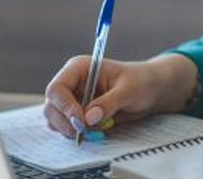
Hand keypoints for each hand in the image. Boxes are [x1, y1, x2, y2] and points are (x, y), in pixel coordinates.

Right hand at [43, 52, 198, 137]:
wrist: (151, 90)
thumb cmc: (141, 82)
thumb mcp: (129, 91)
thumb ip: (109, 103)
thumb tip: (89, 118)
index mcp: (79, 68)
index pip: (57, 88)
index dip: (65, 107)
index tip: (82, 122)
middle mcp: (72, 83)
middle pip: (51, 106)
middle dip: (65, 122)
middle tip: (85, 133)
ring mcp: (72, 99)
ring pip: (54, 118)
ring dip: (68, 130)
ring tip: (91, 133)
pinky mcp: (77, 113)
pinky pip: (65, 126)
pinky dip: (74, 133)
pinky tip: (92, 132)